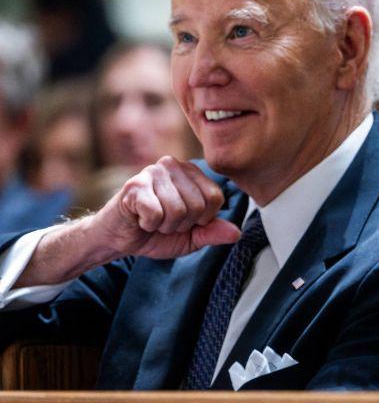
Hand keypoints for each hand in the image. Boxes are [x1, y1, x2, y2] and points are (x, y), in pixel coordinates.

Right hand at [17, 157, 240, 286]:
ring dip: (164, 225)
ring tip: (152, 220)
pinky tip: (140, 218)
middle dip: (182, 224)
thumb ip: (213, 233)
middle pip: (198, 205)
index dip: (202, 219)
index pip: (216, 198)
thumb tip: (236, 232)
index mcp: (191, 173)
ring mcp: (152, 172)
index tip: (185, 221)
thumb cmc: (155, 232)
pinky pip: (156, 214)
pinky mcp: (134, 185)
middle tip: (165, 221)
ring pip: (177, 210)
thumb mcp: (191, 237)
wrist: (117, 237)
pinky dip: (149, 225)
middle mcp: (173, 165)